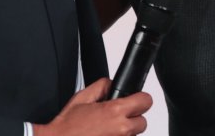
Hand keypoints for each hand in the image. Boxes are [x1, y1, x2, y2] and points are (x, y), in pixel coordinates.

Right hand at [33, 78, 151, 135]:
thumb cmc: (68, 126)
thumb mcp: (82, 97)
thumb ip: (101, 86)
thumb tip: (112, 84)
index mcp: (115, 111)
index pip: (145, 101)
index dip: (140, 99)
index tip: (136, 100)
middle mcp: (121, 129)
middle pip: (143, 121)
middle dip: (133, 118)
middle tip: (118, 117)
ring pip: (134, 134)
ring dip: (125, 131)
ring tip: (107, 129)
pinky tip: (105, 135)